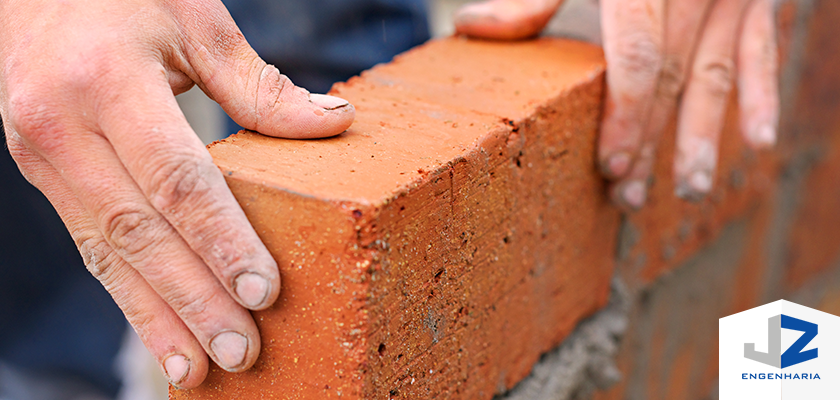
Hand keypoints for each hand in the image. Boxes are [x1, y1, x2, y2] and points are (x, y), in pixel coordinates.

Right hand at [0, 0, 353, 388]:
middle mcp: (61, 127)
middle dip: (193, 300)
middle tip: (242, 351)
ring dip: (154, 317)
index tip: (264, 292)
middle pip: (140, 232)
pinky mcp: (40, 174)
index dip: (221, 240)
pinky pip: (90, 245)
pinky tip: (158, 331)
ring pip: (106, 253)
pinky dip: (127, 294)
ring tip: (197, 370)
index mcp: (106, 84)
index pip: (176, 180)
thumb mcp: (194, 20)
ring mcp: (41, 156)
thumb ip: (258, 82)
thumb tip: (334, 123)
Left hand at [454, 0, 778, 208]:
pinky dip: (762, 97)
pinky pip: (761, 54)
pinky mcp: (755, 2)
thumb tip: (471, 26)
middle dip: (651, 143)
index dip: (625, 116)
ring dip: (702, 138)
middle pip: (672, 80)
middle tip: (629, 197)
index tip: (610, 165)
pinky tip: (760, 142)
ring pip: (716, 77)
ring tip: (688, 190)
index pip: (638, 59)